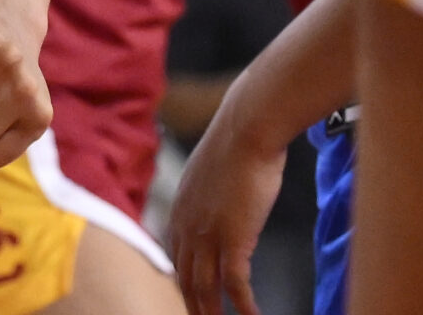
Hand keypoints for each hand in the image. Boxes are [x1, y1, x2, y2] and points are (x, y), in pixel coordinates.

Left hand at [166, 91, 288, 314]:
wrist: (248, 127)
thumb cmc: (237, 143)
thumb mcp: (210, 172)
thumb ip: (208, 194)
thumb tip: (219, 201)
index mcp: (179, 209)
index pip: (174, 258)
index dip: (183, 283)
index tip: (189, 301)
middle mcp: (186, 225)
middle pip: (185, 279)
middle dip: (192, 306)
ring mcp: (207, 233)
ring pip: (204, 288)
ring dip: (212, 313)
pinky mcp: (233, 238)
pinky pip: (235, 285)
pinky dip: (244, 306)